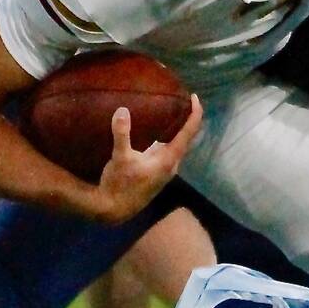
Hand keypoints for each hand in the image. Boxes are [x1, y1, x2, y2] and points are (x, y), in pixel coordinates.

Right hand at [90, 97, 202, 222]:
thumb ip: (122, 134)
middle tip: (184, 100)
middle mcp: (171, 165)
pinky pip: (167, 150)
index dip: (195, 114)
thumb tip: (123, 110)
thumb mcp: (120, 158)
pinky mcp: (156, 173)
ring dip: (178, 129)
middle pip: (187, 138)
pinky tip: (157, 132)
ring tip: (173, 111)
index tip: (194, 97)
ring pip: (177, 145)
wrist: (114, 210)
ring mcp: (164, 170)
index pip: (188, 133)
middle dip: (188, 119)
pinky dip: (167, 138)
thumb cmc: (119, 185)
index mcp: (169, 159)